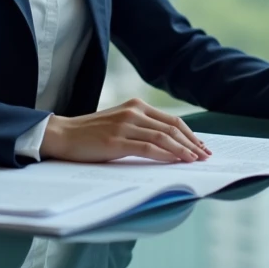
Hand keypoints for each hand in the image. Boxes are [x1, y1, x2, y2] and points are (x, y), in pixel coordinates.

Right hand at [39, 98, 211, 162]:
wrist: (62, 135)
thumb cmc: (90, 134)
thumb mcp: (119, 124)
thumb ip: (140, 128)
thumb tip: (167, 144)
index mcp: (136, 106)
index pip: (171, 120)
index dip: (189, 134)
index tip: (201, 146)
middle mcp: (134, 112)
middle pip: (172, 127)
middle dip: (192, 143)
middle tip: (205, 156)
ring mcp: (125, 125)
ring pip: (163, 137)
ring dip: (183, 150)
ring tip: (195, 160)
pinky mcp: (117, 140)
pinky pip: (148, 147)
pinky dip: (166, 154)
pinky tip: (176, 161)